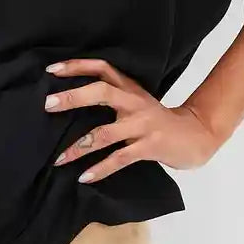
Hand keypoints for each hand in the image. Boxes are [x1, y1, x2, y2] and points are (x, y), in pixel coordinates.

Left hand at [44, 58, 222, 181]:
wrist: (196, 136)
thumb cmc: (157, 120)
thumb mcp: (136, 101)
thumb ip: (111, 96)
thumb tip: (70, 100)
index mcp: (129, 88)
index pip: (102, 68)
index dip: (77, 66)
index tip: (51, 70)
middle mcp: (134, 102)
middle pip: (101, 92)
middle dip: (73, 98)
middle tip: (48, 104)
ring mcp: (142, 124)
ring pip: (105, 132)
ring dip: (79, 147)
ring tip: (58, 159)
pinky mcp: (149, 146)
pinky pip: (120, 158)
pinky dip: (100, 169)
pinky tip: (84, 177)